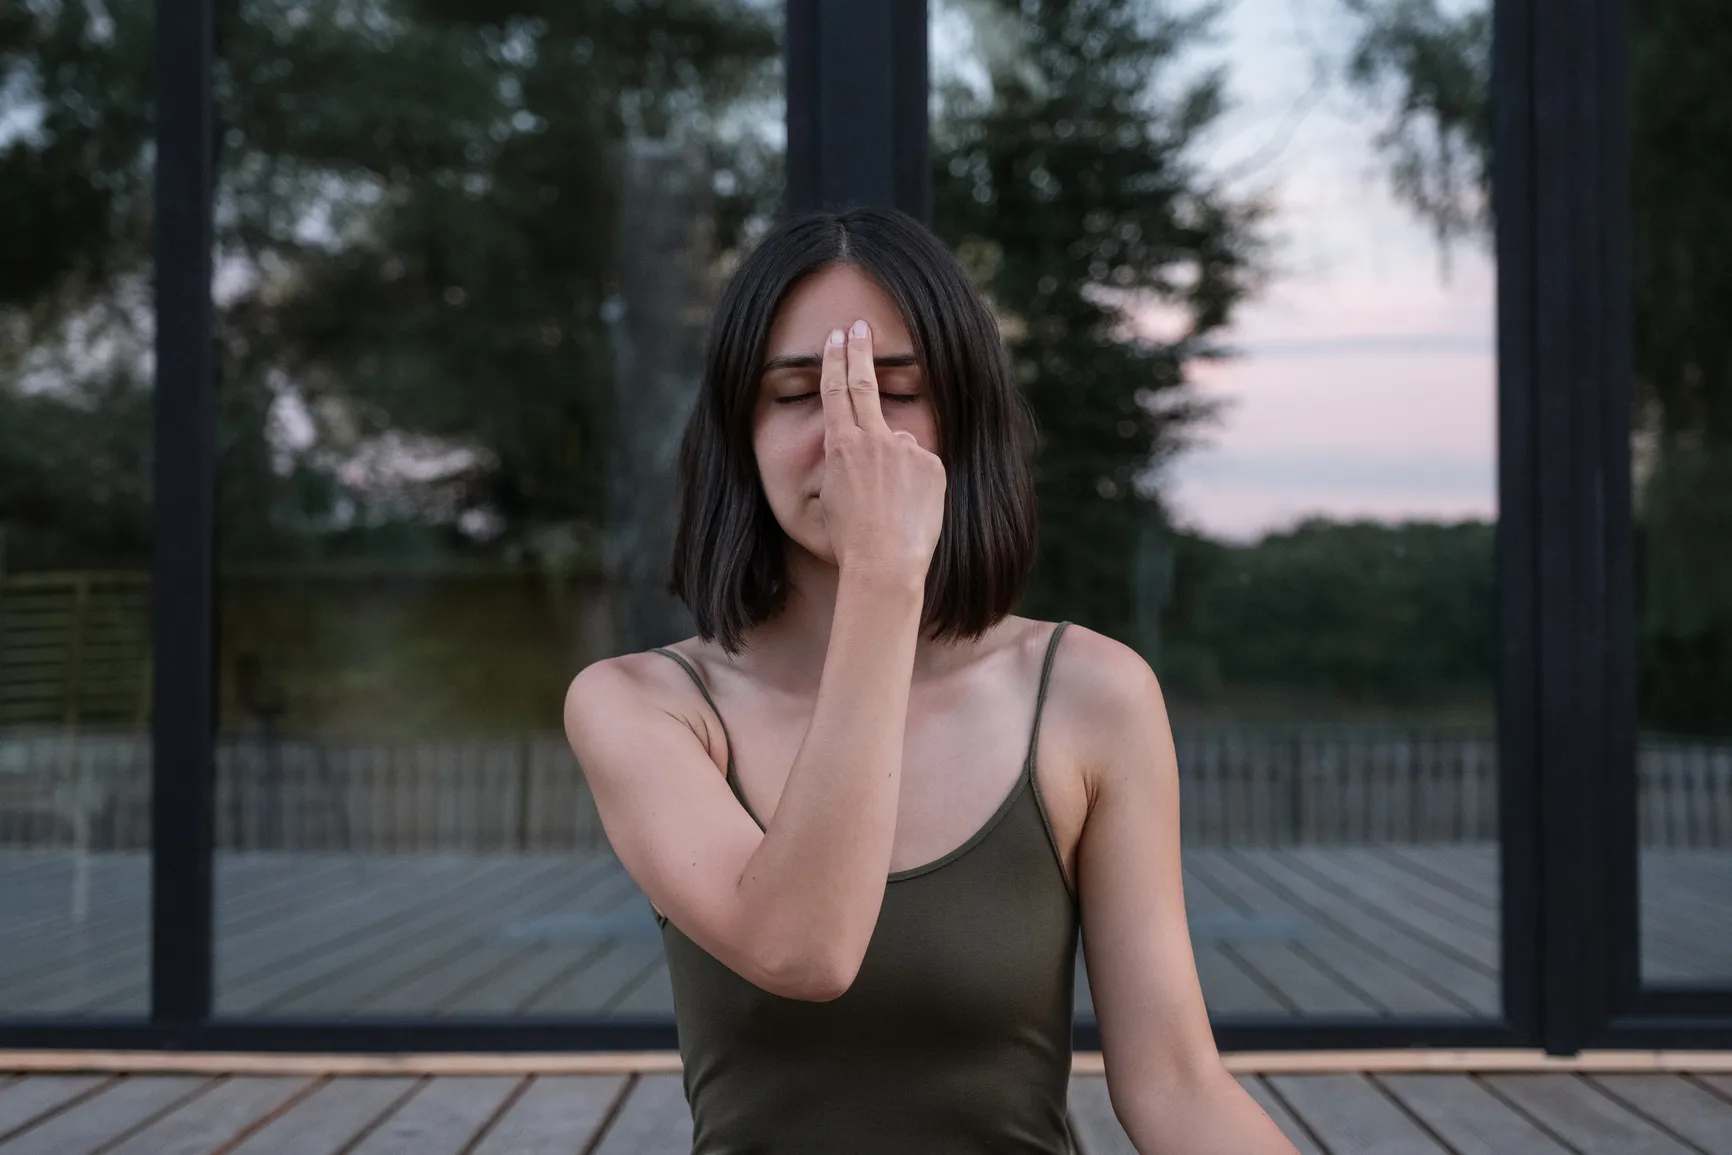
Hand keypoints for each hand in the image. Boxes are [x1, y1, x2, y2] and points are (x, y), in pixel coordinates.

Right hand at [817, 319, 946, 586]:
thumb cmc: (852, 540)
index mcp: (841, 445)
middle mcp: (873, 438)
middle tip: (858, 327)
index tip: (837, 338)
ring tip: (892, 506)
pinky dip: (917, 484)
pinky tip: (911, 510)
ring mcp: (906, 448)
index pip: (836, 391)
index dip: (835, 361)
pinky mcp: (933, 463)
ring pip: (900, 445)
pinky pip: (923, 467)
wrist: (885, 562)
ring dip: (895, 468)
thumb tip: (868, 450)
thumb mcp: (832, 497)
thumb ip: (848, 463)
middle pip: (865, 385)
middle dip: (859, 353)